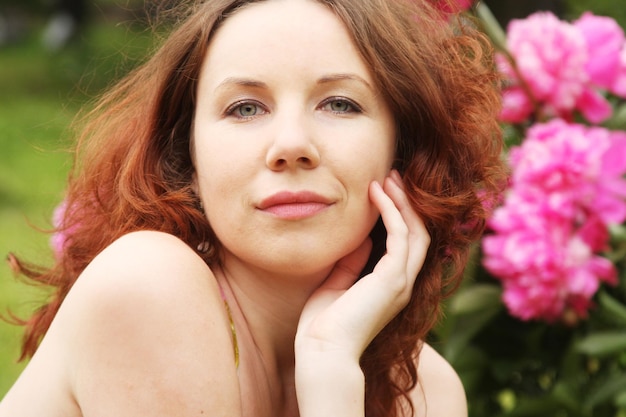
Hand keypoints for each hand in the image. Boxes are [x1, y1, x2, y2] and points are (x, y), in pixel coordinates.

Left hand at [295, 170, 430, 357]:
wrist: (322, 352)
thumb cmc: (322, 325)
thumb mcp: (336, 284)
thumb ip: (352, 262)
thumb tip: (360, 237)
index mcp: (391, 288)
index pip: (407, 244)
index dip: (400, 215)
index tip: (383, 190)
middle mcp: (403, 284)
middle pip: (419, 234)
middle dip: (407, 203)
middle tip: (392, 176)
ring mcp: (401, 282)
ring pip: (416, 231)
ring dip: (403, 202)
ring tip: (388, 177)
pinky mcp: (393, 279)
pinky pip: (401, 235)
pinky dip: (391, 211)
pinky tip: (376, 194)